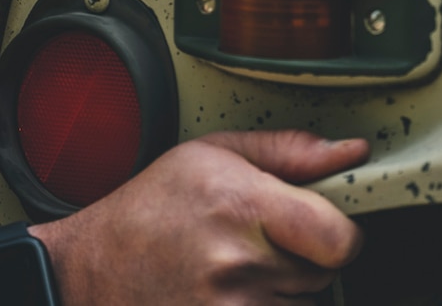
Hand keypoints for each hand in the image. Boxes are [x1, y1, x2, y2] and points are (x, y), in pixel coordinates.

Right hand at [36, 130, 367, 305]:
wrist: (91, 271)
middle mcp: (237, 265)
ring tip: (235, 271)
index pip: (340, 239)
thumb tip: (350, 153)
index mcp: (240, 205)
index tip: (324, 227)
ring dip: (280, 293)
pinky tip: (231, 296)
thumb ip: (287, 151)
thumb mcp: (211, 155)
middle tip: (256, 243)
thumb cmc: (150, 210)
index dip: (341, 233)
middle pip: (323, 275)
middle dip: (302, 259)